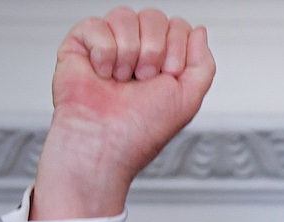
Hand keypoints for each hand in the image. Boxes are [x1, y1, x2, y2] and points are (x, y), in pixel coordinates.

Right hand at [31, 8, 215, 219]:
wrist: (105, 143)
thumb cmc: (142, 129)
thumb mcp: (189, 98)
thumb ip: (203, 63)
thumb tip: (198, 30)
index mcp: (162, 61)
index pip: (178, 26)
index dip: (176, 49)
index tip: (168, 76)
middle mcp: (137, 50)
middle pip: (154, 16)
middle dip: (154, 50)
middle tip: (143, 79)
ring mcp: (108, 45)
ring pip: (125, 16)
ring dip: (129, 53)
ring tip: (121, 80)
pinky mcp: (80, 45)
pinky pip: (96, 24)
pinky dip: (103, 52)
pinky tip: (101, 74)